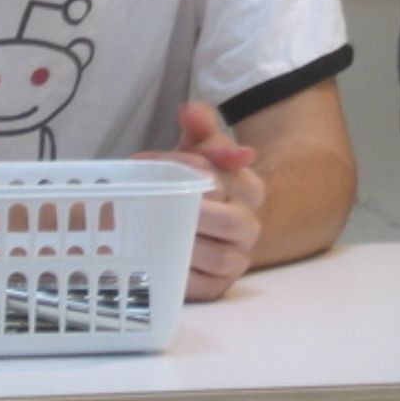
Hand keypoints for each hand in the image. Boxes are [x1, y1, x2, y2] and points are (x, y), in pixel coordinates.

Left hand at [138, 101, 265, 300]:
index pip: (225, 176)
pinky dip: (180, 275)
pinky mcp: (216, 289)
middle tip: (154, 201)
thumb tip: (190, 111)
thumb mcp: (196, 152)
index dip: (187, 168)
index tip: (147, 161)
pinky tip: (157, 259)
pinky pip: (201, 286)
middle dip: (193, 212)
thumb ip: (199, 126)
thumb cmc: (192, 185)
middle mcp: (250, 226)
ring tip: (151, 229)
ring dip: (184, 243)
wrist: (189, 224)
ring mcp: (236, 261)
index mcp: (252, 189)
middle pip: (230, 221)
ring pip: (217, 256)